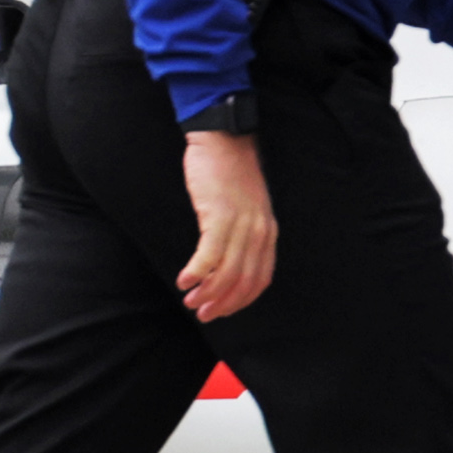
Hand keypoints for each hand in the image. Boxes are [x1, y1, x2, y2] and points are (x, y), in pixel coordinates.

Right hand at [174, 129, 277, 322]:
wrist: (223, 138)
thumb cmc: (229, 171)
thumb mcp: (248, 206)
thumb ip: (245, 232)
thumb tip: (228, 261)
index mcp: (267, 231)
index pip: (260, 279)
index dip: (241, 301)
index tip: (223, 311)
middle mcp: (258, 231)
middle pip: (243, 281)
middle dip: (223, 304)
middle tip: (203, 314)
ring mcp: (240, 224)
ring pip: (227, 272)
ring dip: (207, 292)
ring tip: (191, 301)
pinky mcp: (219, 215)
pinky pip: (209, 255)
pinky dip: (197, 273)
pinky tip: (184, 280)